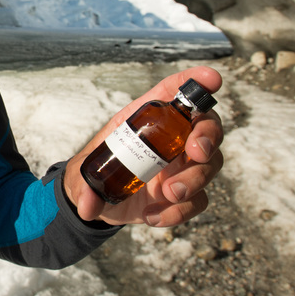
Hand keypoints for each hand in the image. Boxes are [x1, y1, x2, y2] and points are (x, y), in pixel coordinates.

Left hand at [63, 65, 223, 227]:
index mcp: (147, 117)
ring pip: (211, 164)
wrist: (99, 201)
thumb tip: (89, 203)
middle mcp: (172, 138)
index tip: (211, 79)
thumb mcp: (83, 174)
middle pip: (207, 125)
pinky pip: (198, 200)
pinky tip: (153, 216)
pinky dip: (180, 211)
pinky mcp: (185, 194)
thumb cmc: (97, 171)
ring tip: (168, 193)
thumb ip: (83, 187)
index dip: (196, 81)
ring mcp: (182, 166)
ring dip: (195, 179)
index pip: (175, 91)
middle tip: (197, 152)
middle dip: (209, 135)